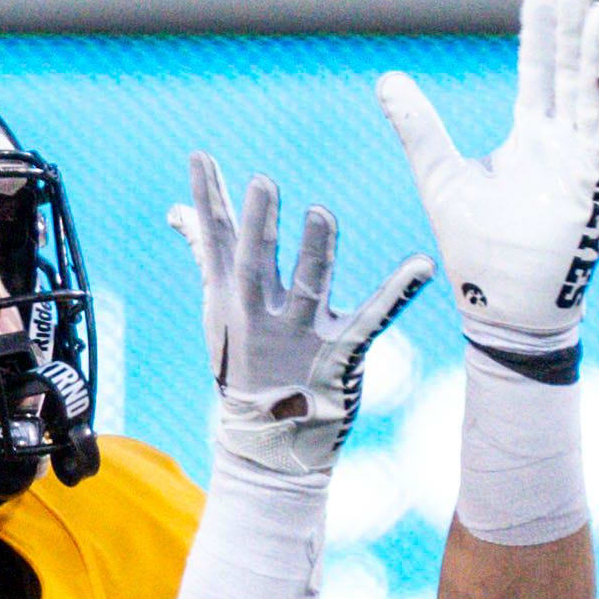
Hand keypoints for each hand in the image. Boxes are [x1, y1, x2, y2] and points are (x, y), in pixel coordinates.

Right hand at [170, 156, 423, 480]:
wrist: (268, 442)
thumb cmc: (245, 362)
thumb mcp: (218, 310)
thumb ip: (206, 254)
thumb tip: (176, 210)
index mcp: (232, 298)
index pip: (216, 240)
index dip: (209, 199)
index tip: (201, 156)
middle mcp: (261, 314)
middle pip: (257, 263)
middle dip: (258, 225)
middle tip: (262, 181)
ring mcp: (300, 336)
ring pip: (309, 287)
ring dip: (316, 252)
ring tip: (321, 214)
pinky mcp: (339, 355)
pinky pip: (371, 319)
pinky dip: (397, 293)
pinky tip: (422, 265)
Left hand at [376, 0, 598, 360]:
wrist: (499, 309)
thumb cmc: (476, 251)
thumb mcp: (439, 176)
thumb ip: (419, 128)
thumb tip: (387, 79)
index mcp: (529, 138)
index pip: (536, 72)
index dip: (537, 31)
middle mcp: (560, 145)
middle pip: (569, 75)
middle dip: (571, 31)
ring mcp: (579, 168)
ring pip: (592, 102)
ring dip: (597, 58)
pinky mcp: (592, 197)